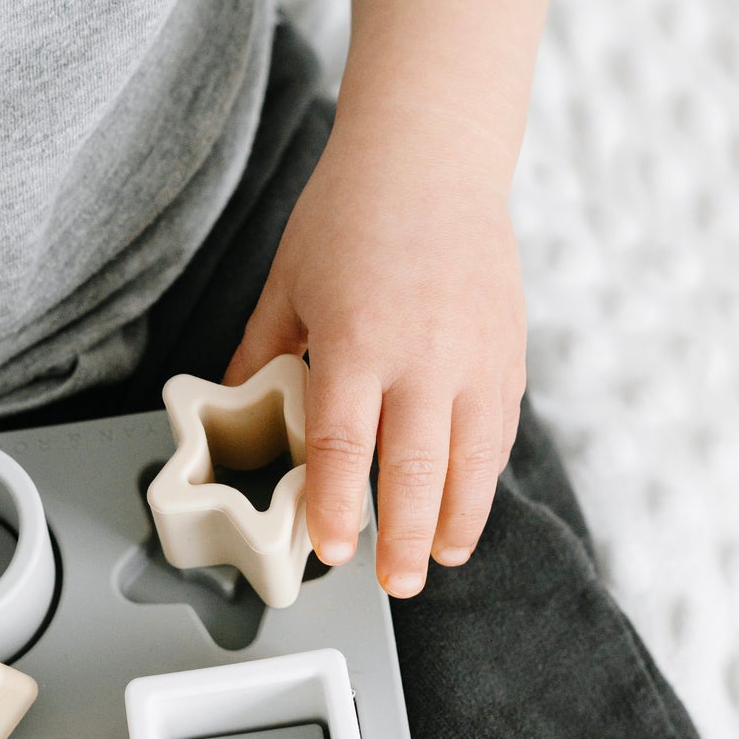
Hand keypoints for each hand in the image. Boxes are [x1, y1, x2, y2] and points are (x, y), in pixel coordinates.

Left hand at [224, 116, 526, 596]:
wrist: (431, 155)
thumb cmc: (349, 214)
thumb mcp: (288, 283)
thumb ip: (261, 352)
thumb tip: (231, 403)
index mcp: (358, 340)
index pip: (348, 446)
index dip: (340, 507)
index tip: (333, 551)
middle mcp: (424, 355)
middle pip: (417, 469)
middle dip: (406, 537)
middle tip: (395, 583)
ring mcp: (474, 354)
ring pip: (472, 460)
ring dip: (458, 519)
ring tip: (442, 560)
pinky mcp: (507, 350)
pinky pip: (499, 429)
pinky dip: (486, 475)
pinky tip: (471, 505)